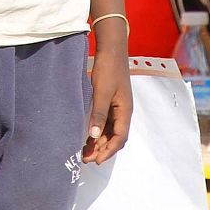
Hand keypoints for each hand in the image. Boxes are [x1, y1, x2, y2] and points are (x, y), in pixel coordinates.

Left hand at [82, 50, 131, 164]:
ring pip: (109, 131)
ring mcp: (117, 107)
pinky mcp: (109, 102)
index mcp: (125, 111)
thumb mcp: (102, 92)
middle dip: (102, 149)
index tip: (96, 160)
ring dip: (99, 141)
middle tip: (85, 158)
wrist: (111, 49)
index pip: (120, 137)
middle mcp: (123, 111)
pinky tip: (87, 135)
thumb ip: (98, 113)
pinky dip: (97, 131)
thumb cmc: (109, 68)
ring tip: (84, 150)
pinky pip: (105, 122)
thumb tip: (93, 135)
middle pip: (115, 137)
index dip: (109, 151)